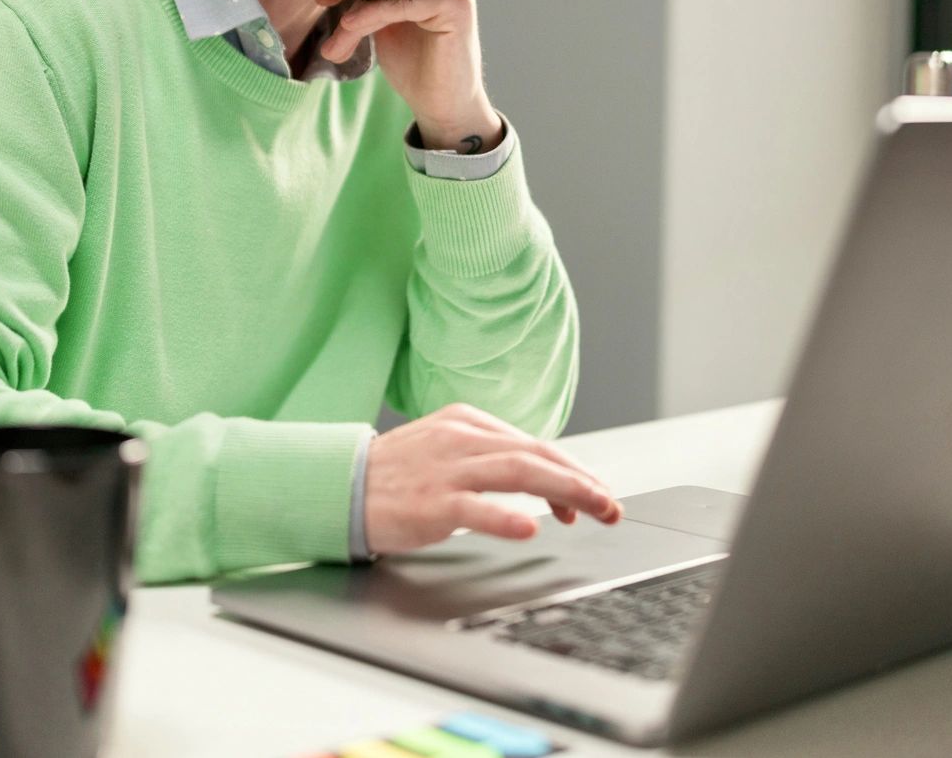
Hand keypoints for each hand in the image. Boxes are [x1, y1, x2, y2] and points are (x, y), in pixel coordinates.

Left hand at [315, 0, 501, 151]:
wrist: (443, 107)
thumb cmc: (416, 70)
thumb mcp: (385, 29)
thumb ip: (368, 4)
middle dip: (350, 0)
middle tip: (321, 9)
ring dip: (356, 17)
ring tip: (332, 45)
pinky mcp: (457, 2)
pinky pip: (403, 4)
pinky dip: (373, 14)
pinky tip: (348, 25)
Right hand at [364, 403, 622, 554]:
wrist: (340, 487)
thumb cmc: (396, 474)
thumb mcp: (445, 448)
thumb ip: (489, 457)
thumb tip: (541, 479)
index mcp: (467, 423)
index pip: (534, 444)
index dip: (570, 470)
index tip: (592, 495)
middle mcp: (462, 440)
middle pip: (536, 453)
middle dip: (581, 480)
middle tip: (610, 505)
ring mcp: (447, 470)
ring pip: (518, 472)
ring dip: (564, 491)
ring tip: (592, 510)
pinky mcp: (431, 502)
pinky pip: (474, 507)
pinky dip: (504, 516)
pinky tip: (529, 528)